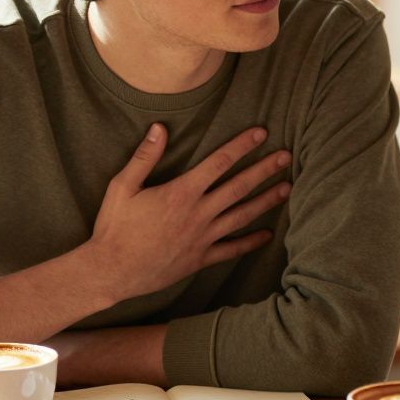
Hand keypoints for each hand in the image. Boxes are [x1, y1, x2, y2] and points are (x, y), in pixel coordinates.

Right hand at [86, 124, 290, 301]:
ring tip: (288, 188)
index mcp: (181, 193)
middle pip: (239, 187)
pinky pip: (232, 250)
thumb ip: (144, 157)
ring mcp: (202, 238)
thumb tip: (160, 127)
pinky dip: (251, 242)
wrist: (111, 272)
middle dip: (264, 170)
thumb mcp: (122, 187)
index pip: (219, 162)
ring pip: (242, 216)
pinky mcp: (200, 259)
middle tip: (287, 156)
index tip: (261, 133)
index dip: (242, 145)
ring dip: (266, 201)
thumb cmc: (114, 228)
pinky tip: (268, 235)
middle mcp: (198, 214)